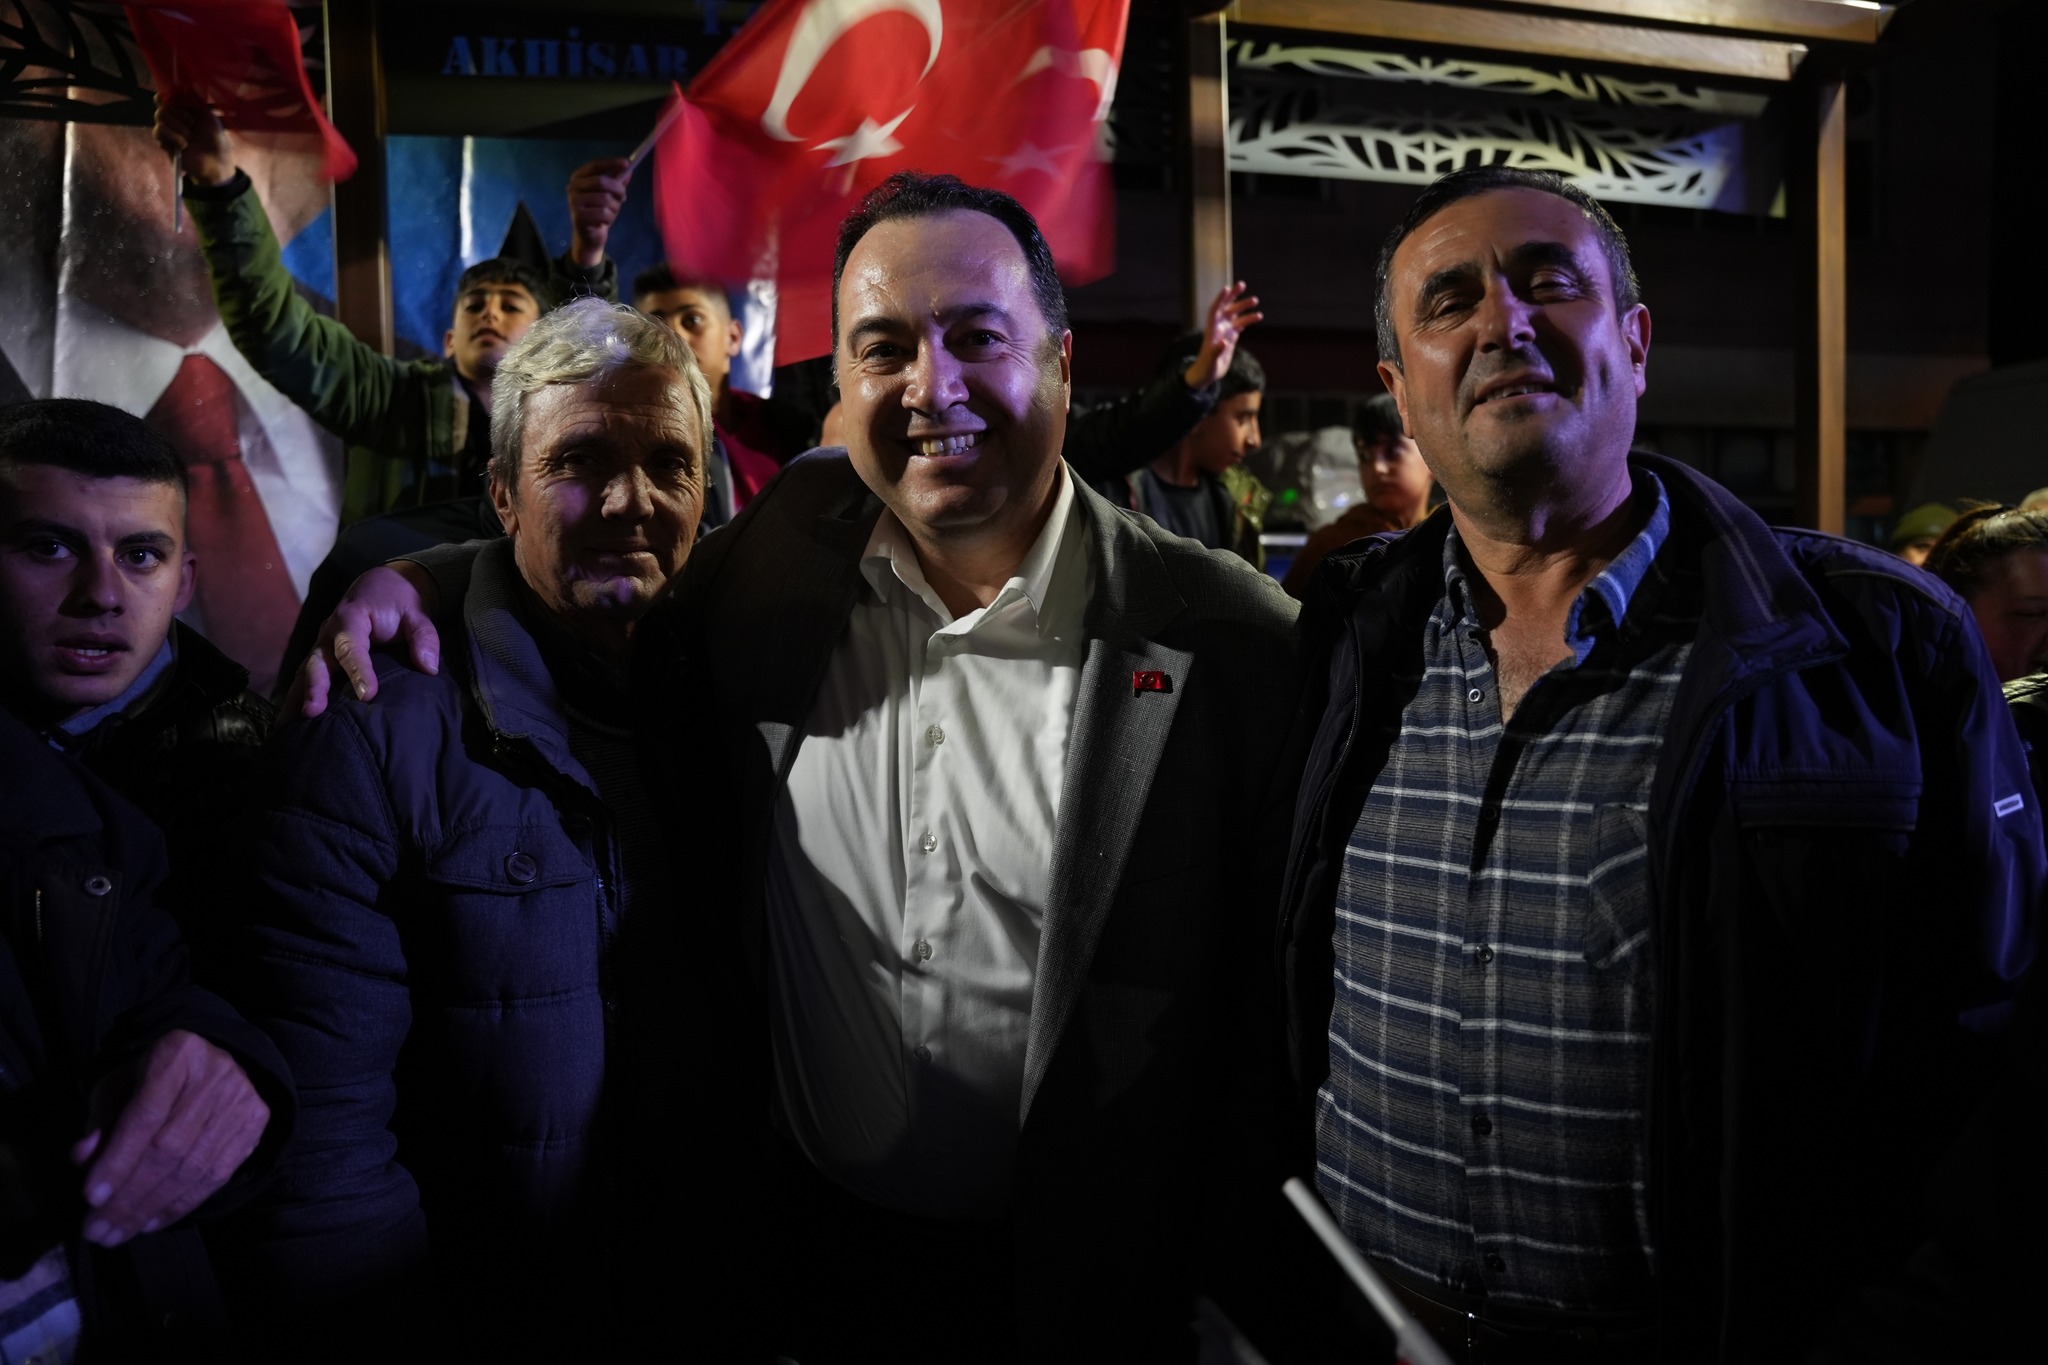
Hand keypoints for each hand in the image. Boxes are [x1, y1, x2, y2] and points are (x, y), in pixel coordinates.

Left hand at [72, 1031, 268, 1246]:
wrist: (214, 1065)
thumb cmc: (155, 1079)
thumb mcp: (120, 1087)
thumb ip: (102, 1119)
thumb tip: (84, 1158)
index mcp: (177, 1055)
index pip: (146, 1116)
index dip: (118, 1159)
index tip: (91, 1197)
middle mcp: (217, 1075)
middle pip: (169, 1148)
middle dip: (130, 1195)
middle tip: (98, 1230)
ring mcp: (242, 1101)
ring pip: (192, 1168)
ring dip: (150, 1208)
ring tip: (117, 1234)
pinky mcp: (256, 1125)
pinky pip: (215, 1177)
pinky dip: (179, 1206)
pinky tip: (151, 1223)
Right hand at [150, 96, 234, 188]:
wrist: (217, 162)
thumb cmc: (216, 139)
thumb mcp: (209, 115)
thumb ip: (194, 100)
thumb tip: (180, 85)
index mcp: (184, 109)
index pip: (167, 96)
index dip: (168, 95)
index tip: (177, 98)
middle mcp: (174, 118)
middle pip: (161, 104)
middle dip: (177, 112)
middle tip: (192, 123)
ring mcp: (169, 130)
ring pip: (159, 116)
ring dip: (177, 125)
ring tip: (190, 136)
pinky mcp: (164, 143)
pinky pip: (158, 131)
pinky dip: (173, 137)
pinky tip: (184, 145)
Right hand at [283, 562, 441, 718]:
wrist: (382, 587)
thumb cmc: (398, 603)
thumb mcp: (417, 614)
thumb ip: (424, 637)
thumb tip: (429, 668)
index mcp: (351, 617)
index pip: (352, 647)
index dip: (358, 671)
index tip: (368, 696)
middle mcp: (329, 632)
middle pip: (319, 661)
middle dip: (315, 686)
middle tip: (313, 712)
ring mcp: (322, 645)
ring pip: (306, 671)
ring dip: (298, 696)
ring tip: (291, 724)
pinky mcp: (321, 657)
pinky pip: (306, 676)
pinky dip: (296, 696)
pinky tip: (289, 722)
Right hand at [567, 157, 630, 268]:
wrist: (589, 236)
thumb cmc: (599, 211)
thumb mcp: (609, 194)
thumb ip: (617, 182)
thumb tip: (629, 170)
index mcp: (579, 178)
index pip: (595, 165)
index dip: (611, 163)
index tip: (627, 163)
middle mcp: (573, 187)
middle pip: (601, 181)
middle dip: (617, 189)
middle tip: (623, 196)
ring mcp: (574, 202)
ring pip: (605, 199)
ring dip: (614, 207)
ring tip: (611, 213)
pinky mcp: (578, 217)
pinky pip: (603, 214)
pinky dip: (610, 218)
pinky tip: (604, 222)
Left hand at [1183, 281, 1263, 391]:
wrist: (1206, 375)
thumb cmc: (1205, 368)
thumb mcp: (1210, 361)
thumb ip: (1217, 351)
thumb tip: (1226, 341)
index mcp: (1212, 331)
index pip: (1215, 310)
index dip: (1220, 299)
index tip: (1227, 288)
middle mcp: (1218, 328)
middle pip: (1226, 308)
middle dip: (1233, 296)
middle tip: (1242, 284)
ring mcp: (1225, 332)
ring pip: (1235, 315)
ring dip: (1244, 307)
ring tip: (1256, 301)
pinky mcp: (1231, 338)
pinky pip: (1240, 325)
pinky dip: (1247, 319)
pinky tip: (1257, 316)